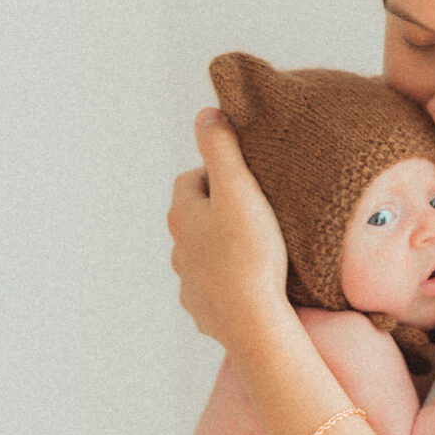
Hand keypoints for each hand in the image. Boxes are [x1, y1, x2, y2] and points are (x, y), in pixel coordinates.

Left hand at [167, 109, 290, 350]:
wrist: (252, 321)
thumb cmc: (249, 252)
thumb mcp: (238, 188)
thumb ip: (221, 147)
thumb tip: (206, 113)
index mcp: (182, 215)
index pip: (192, 179)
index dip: (219, 176)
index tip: (247, 183)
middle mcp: (177, 249)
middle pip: (197, 219)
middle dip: (220, 213)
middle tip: (256, 215)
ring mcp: (188, 283)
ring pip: (204, 255)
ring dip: (223, 249)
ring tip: (257, 251)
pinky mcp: (203, 310)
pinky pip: (213, 290)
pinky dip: (227, 284)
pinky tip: (252, 286)